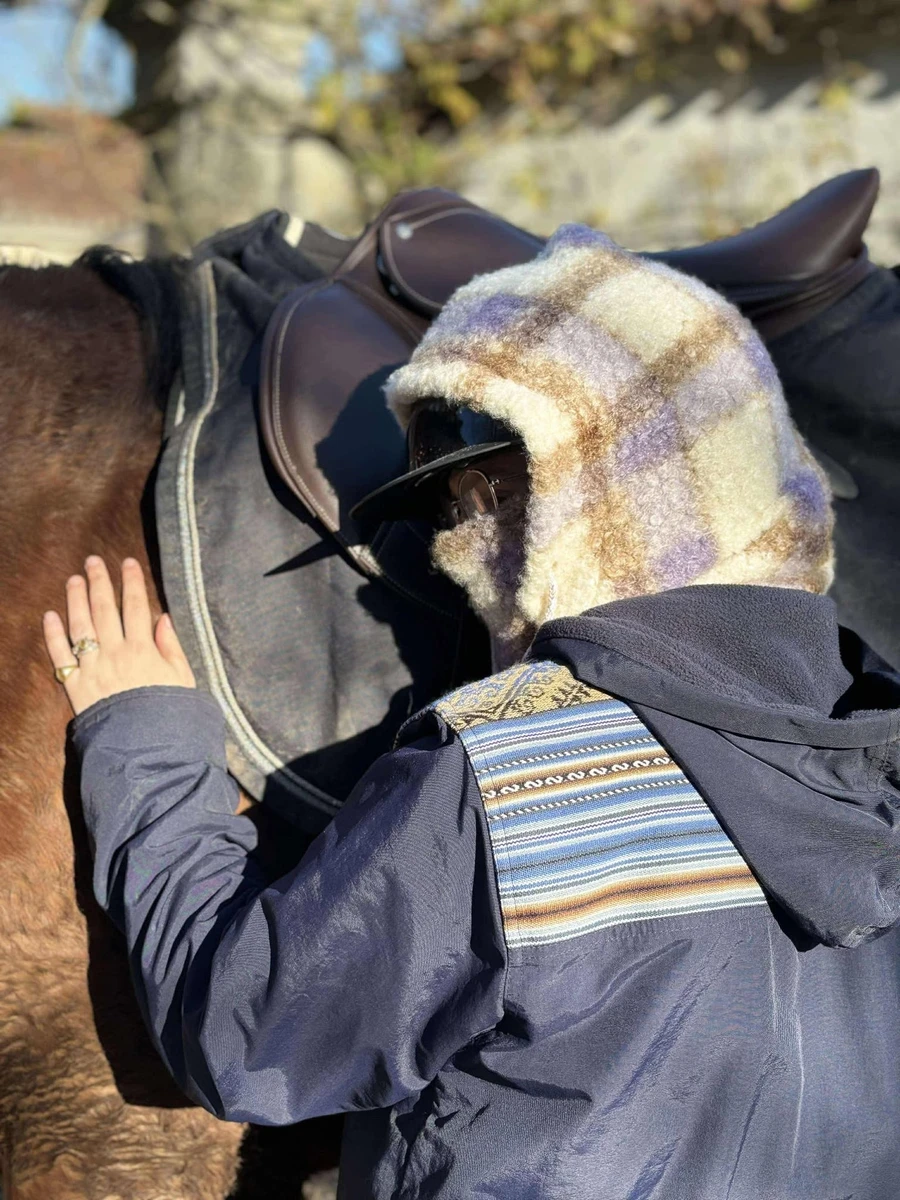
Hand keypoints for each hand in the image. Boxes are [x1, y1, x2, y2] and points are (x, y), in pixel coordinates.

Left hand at [43, 556, 194, 716]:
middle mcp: (116, 654)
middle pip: (105, 610)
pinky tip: (50, 615)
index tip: (127, 563)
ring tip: (74, 580)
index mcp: (144, 650)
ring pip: (81, 626)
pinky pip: (61, 656)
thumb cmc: (170, 714)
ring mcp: (93, 669)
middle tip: (93, 561)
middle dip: (100, 582)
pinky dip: (53, 635)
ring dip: (76, 600)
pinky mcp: (76, 686)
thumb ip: (171, 646)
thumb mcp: (182, 678)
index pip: (137, 606)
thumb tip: (163, 618)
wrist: (148, 749)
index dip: (132, 582)